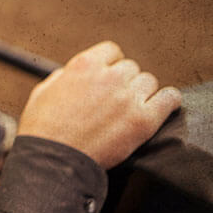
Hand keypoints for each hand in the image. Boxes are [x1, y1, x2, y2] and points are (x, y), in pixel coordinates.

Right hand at [17, 41, 181, 169]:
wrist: (53, 160)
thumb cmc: (43, 129)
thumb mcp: (43, 92)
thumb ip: (64, 77)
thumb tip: (75, 75)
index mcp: (84, 65)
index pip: (112, 51)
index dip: (109, 65)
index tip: (107, 77)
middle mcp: (109, 77)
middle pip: (131, 68)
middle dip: (123, 82)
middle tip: (114, 100)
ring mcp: (128, 98)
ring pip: (149, 82)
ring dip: (141, 93)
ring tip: (130, 109)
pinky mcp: (143, 120)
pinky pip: (169, 99)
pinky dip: (167, 101)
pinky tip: (160, 106)